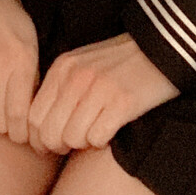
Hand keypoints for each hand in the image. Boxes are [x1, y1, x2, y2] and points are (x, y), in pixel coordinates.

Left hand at [26, 32, 179, 155]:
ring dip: (83, 143)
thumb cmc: (119, 63)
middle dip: (59, 146)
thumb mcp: (82, 65)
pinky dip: (102, 141)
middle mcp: (76, 77)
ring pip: (72, 138)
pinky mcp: (122, 102)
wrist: (162, 48)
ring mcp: (99, 88)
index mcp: (62, 68)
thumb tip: (41, 130)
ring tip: (95, 132)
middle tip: (74, 145)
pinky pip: (97, 138)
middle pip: (49, 132)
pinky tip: (111, 129)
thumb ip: (60, 89)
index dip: (40, 138)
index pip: (33, 116)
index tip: (52, 145)